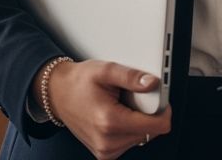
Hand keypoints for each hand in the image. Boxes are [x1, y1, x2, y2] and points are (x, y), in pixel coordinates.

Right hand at [44, 60, 171, 158]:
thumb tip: (152, 83)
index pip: (156, 126)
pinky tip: (117, 116)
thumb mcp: (106, 70)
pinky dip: (129, 129)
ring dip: (138, 122)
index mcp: (110, 121)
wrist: (58, 94)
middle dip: (147, 114)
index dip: (164, 111)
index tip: (160, 99)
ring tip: (121, 107)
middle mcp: (107, 141)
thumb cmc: (79, 82)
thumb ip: (131, 76)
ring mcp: (105, 151)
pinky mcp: (105, 154)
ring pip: (142, 138)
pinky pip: (130, 142)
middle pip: (150, 132)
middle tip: (131, 98)